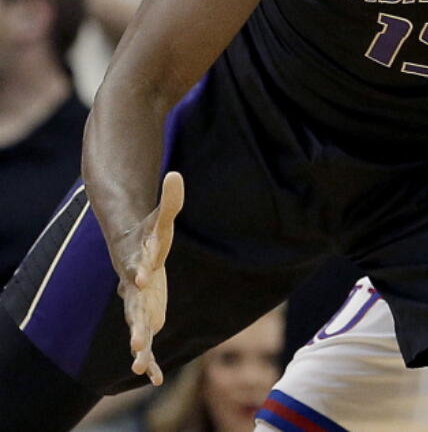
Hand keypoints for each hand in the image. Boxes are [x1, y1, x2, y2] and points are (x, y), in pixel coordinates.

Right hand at [110, 172, 183, 384]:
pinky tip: (156, 377)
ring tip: (142, 366)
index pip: (135, 267)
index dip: (136, 271)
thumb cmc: (148, 235)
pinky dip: (152, 359)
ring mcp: (138, 306)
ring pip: (138, 329)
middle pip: (133, 308)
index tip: (139, 279)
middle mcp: (133, 290)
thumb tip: (175, 173)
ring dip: (141, 348)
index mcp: (136, 264)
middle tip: (138, 342)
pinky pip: (148, 341)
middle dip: (137, 325)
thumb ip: (170, 199)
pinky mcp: (146, 317)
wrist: (130, 253)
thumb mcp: (160, 219)